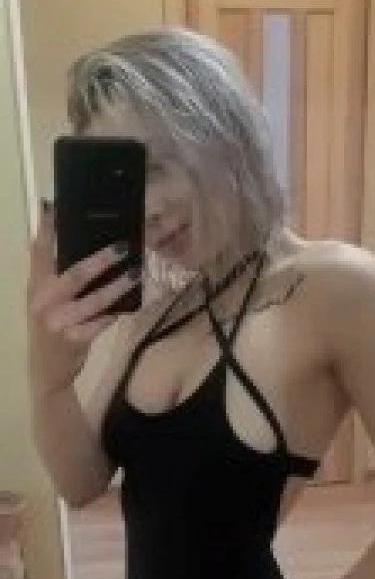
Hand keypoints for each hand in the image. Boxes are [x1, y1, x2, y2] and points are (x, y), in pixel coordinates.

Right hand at [26, 199, 137, 396]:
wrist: (48, 372)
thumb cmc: (51, 328)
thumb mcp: (44, 299)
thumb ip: (54, 271)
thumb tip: (75, 239)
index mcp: (35, 286)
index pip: (38, 250)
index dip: (49, 228)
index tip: (59, 206)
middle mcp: (43, 301)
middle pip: (73, 274)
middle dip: (100, 260)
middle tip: (123, 247)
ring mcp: (59, 322)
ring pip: (92, 300)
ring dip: (116, 286)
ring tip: (135, 273)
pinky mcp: (74, 341)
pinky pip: (101, 323)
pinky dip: (116, 313)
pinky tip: (131, 303)